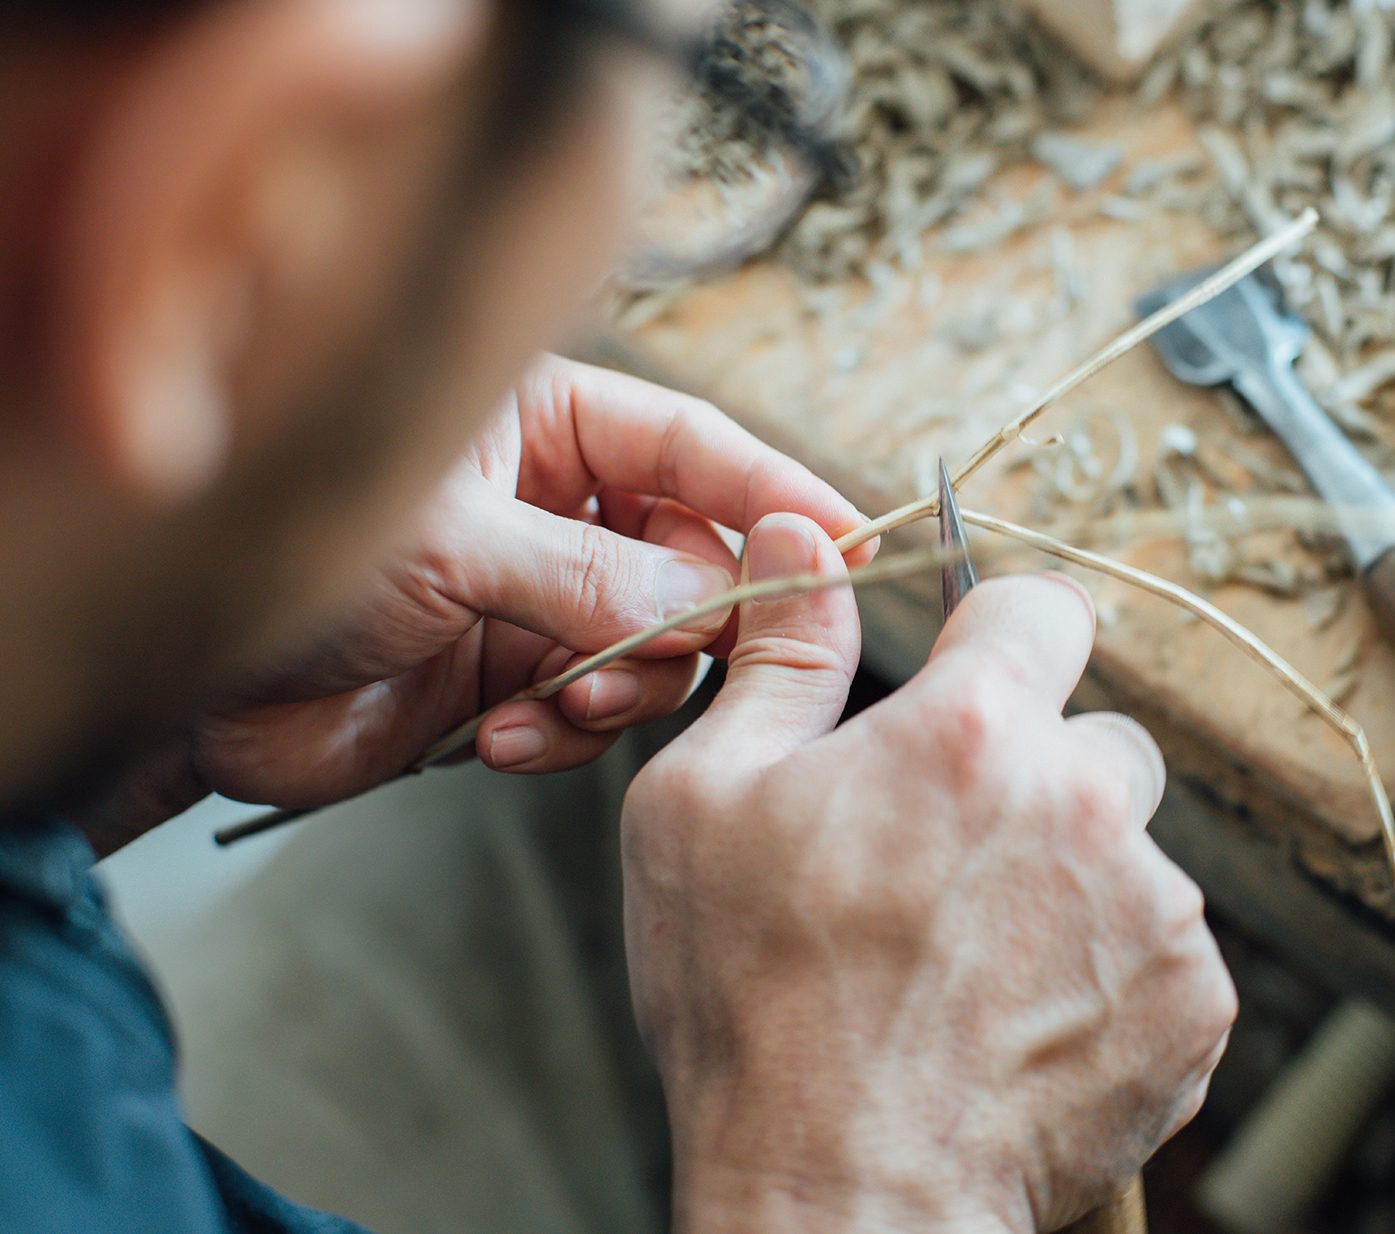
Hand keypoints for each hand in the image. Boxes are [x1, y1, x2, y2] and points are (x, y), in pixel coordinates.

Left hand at [80, 355, 871, 849]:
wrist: (189, 692)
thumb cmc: (289, 562)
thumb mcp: (449, 549)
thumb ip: (587, 578)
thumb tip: (707, 609)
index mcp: (538, 425)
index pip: (689, 444)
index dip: (771, 493)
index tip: (845, 542)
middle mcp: (553, 504)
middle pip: (690, 556)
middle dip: (687, 620)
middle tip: (667, 661)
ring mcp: (539, 594)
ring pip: (655, 645)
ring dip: (620, 689)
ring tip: (555, 705)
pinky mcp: (517, 678)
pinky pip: (595, 712)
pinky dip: (566, 737)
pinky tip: (500, 738)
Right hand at [624, 514, 1235, 1233]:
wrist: (839, 1199)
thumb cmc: (752, 1006)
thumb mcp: (705, 805)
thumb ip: (781, 656)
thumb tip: (802, 532)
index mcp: (974, 731)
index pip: (1045, 608)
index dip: (1003, 642)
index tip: (976, 692)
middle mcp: (1089, 802)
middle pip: (1099, 739)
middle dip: (1039, 780)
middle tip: (948, 868)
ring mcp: (1156, 908)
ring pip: (1133, 848)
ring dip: (1075, 882)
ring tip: (976, 964)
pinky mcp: (1195, 1002)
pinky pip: (1165, 946)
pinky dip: (1110, 972)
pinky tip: (1023, 1023)